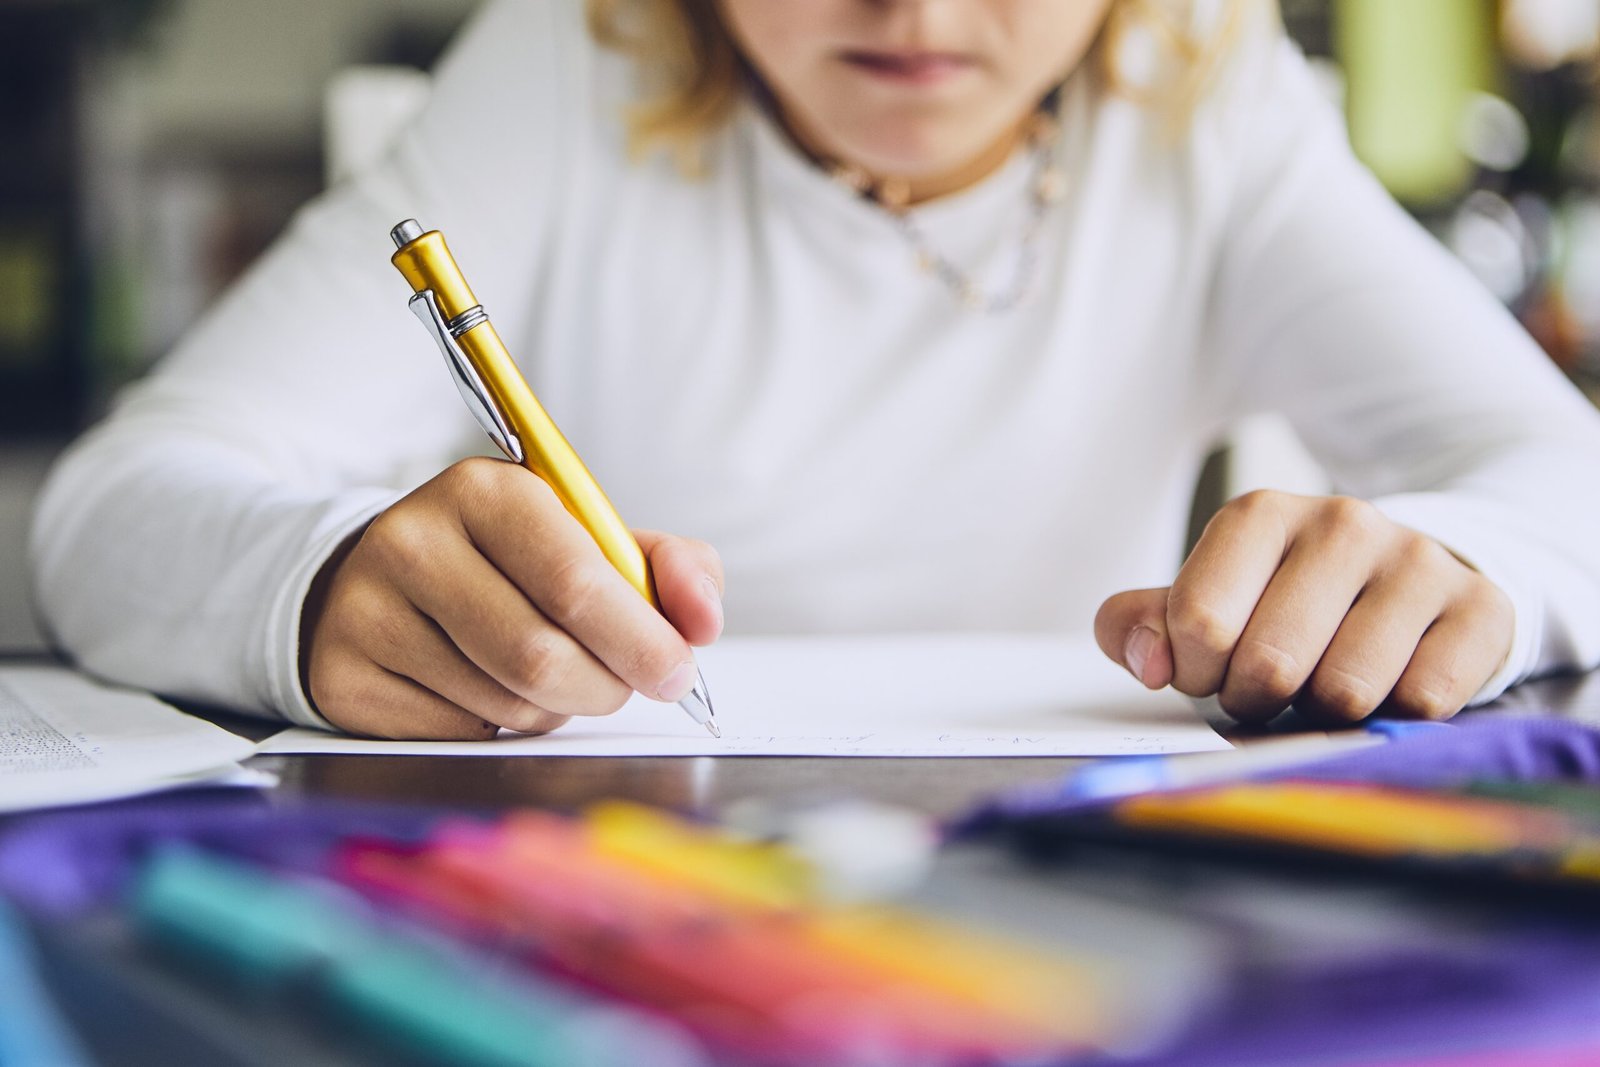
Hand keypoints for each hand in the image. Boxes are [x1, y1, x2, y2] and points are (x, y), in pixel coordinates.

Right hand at [300, 457, 723, 738]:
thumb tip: (702, 620)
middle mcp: (413, 541)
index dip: (639, 638)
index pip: (575, 580)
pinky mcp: (343, 676)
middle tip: (627, 686)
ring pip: (506, 701)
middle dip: (605, 686)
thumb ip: (665, 567)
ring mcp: (368, 610)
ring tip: (547, 673)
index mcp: (486, 491)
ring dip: (555, 707)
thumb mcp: (588, 539)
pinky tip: (488, 688)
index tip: (677, 670)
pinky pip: (459, 732)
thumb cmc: (510, 561)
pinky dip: (499, 726)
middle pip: (540, 656)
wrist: (380, 577)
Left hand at [1094, 491, 1513, 723]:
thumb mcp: (1206, 601)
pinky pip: (1421, 702)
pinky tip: (1387, 684)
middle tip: (1267, 688)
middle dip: (1256, 699)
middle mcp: (1342, 523)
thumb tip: (1146, 662)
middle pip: (1271, 663)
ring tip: (1324, 682)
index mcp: (1260, 515)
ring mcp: (1417, 562)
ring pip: (1347, 689)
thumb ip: (1142, 627)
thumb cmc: (1283, 603)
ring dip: (1324, 712)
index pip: (1200, 621)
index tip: (1207, 671)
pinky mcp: (1480, 608)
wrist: (1405, 582)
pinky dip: (1393, 716)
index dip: (1193, 672)